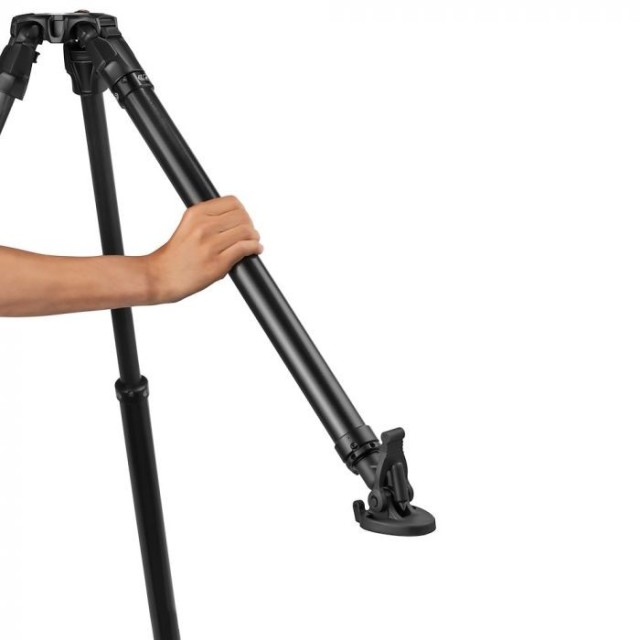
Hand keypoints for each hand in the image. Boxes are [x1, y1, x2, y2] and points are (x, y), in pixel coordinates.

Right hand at [146, 195, 262, 303]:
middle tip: (250, 234)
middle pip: (242, 217)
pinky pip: (245, 248)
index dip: (242, 211)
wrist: (160, 276)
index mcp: (196, 213)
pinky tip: (255, 250)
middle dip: (250, 225)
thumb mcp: (188, 226)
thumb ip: (209, 219)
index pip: (232, 202)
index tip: (243, 220)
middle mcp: (203, 226)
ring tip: (253, 242)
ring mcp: (211, 245)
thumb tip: (238, 218)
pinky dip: (255, 248)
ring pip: (246, 232)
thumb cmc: (176, 255)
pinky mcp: (218, 263)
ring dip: (254, 237)